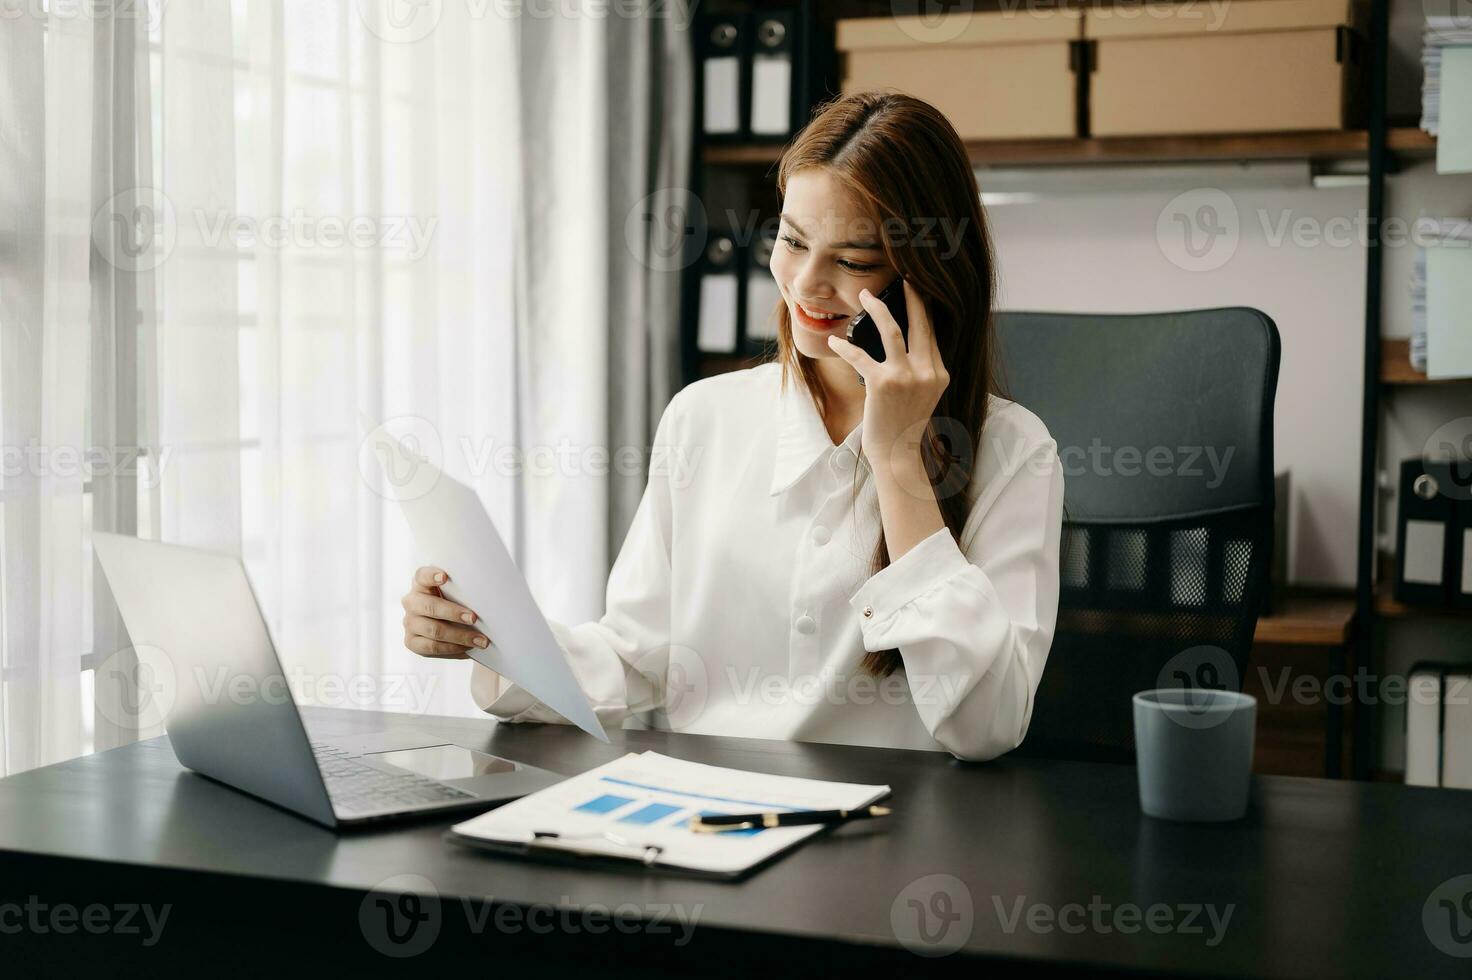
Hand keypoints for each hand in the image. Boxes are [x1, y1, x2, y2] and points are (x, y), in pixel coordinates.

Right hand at [402, 566, 488, 659]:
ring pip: (434, 630)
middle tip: (474, 618)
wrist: (451, 629)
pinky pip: (432, 647)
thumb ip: (464, 591)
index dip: (431, 575)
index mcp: (421, 584)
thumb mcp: (459, 594)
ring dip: (460, 636)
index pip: (422, 576)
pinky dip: (453, 648)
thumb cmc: (458, 604)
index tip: (445, 577)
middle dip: (453, 612)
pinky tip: (468, 648)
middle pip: (430, 606)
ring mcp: (409, 622)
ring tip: (480, 640)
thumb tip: (490, 595)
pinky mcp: (411, 642)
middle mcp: (412, 602)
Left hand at [826, 280, 949, 463]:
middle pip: (920, 324)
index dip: (924, 310)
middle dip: (911, 297)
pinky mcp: (882, 384)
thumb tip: (904, 345)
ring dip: (876, 309)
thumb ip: (920, 370)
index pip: (931, 334)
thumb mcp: (922, 395)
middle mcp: (926, 372)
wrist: (897, 455)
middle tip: (903, 278)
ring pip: (891, 330)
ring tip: (864, 296)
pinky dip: (845, 346)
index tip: (916, 292)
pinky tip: (834, 340)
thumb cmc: (904, 425)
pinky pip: (860, 355)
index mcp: (939, 373)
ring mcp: (905, 377)